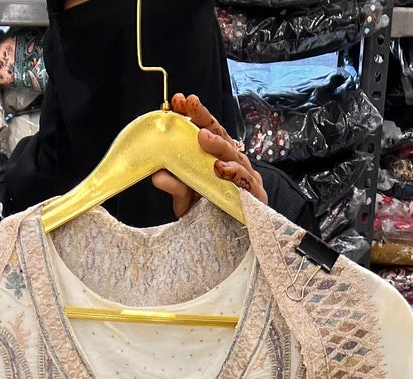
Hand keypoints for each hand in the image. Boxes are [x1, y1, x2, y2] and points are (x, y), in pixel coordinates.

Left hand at [152, 92, 266, 217]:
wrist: (224, 243)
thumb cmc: (207, 216)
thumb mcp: (184, 200)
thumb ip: (174, 186)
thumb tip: (157, 175)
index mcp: (215, 158)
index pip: (206, 130)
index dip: (195, 115)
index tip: (179, 101)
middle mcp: (233, 163)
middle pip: (221, 136)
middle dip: (205, 120)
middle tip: (191, 107)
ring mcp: (246, 178)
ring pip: (234, 155)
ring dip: (218, 145)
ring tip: (203, 138)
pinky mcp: (255, 196)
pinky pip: (246, 181)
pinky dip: (234, 173)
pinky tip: (221, 168)